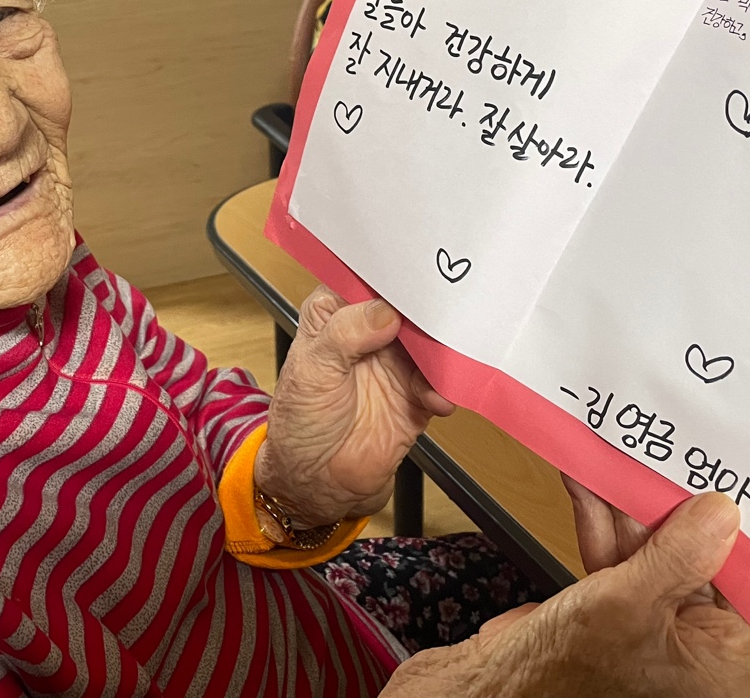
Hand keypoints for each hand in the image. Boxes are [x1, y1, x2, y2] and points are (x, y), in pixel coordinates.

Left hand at [255, 285, 454, 526]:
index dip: (390, 270)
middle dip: (427, 306)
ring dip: (442, 347)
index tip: (416, 265)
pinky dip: (445, 386)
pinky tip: (439, 397)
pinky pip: (441, 380)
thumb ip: (346, 334)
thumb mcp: (312, 370)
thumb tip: (387, 311)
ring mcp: (396, 360)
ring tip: (449, 355)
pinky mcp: (416, 393)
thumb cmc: (301, 420)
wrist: (318, 483)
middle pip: (407, 304)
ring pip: (430, 339)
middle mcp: (369, 328)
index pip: (367, 277)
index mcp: (336, 311)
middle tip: (446, 307)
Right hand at [380, 492, 749, 697]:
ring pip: (652, 556)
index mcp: (720, 664)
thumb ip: (678, 553)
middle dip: (673, 511)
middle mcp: (692, 649)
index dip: (739, 533)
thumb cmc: (562, 672)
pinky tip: (587, 487)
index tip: (733, 482)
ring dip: (628, 510)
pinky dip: (601, 527)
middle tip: (668, 458)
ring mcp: (649, 630)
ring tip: (618, 458)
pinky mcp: (609, 615)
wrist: (490, 689)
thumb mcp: (628, 602)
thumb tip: (724, 512)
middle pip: (698, 563)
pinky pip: (618, 563)